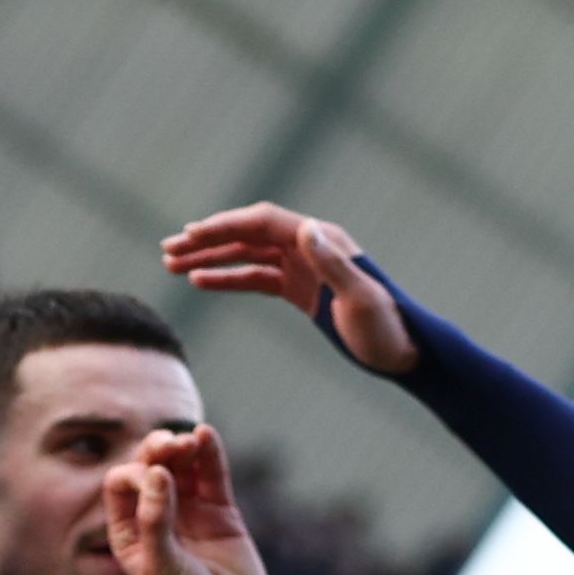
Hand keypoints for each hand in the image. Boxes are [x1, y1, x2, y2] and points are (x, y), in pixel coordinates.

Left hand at [97, 423, 272, 574]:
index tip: (153, 481)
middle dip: (157, 452)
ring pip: (183, 468)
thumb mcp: (162, 567)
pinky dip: (210, 455)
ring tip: (190, 440)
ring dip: (183, 450)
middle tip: (169, 445)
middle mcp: (157, 520)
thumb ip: (157, 521)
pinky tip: (205, 435)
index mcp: (129, 534)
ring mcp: (191, 516)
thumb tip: (157, 473)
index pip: (122, 485)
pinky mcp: (222, 516)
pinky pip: (212, 477)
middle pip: (151, 469)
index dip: (135, 473)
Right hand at [162, 204, 415, 377]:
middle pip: (249, 234)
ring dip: (210, 257)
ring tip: (172, 265)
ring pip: (247, 255)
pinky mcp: (300, 290)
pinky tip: (200, 282)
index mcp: (322, 240)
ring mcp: (303, 267)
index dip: (225, 227)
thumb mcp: (361, 299)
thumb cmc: (388, 329)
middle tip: (167, 250)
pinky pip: (256, 278)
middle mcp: (310, 246)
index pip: (263, 223)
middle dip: (208, 240)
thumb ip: (334, 263)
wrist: (406, 351)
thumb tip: (305, 228)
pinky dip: (228, 278)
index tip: (190, 235)